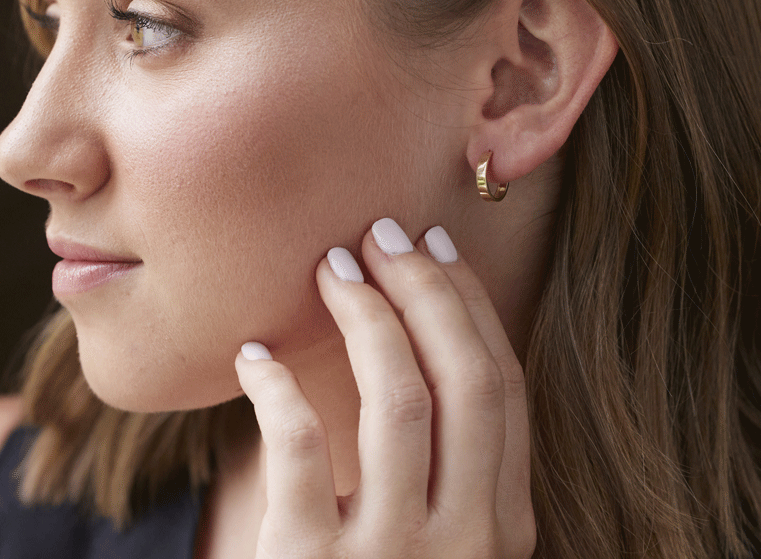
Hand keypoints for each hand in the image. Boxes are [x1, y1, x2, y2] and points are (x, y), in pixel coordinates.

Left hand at [234, 218, 535, 558]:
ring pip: (399, 399)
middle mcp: (468, 540)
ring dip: (367, 317)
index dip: (470, 306)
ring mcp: (395, 558)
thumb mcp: (442, 547)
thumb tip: (428, 337)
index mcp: (505, 528)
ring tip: (330, 268)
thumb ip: (452, 473)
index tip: (436, 247)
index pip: (503, 387)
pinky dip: (277, 391)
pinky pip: (300, 452)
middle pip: (466, 379)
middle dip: (427, 290)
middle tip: (381, 234)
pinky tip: (255, 357)